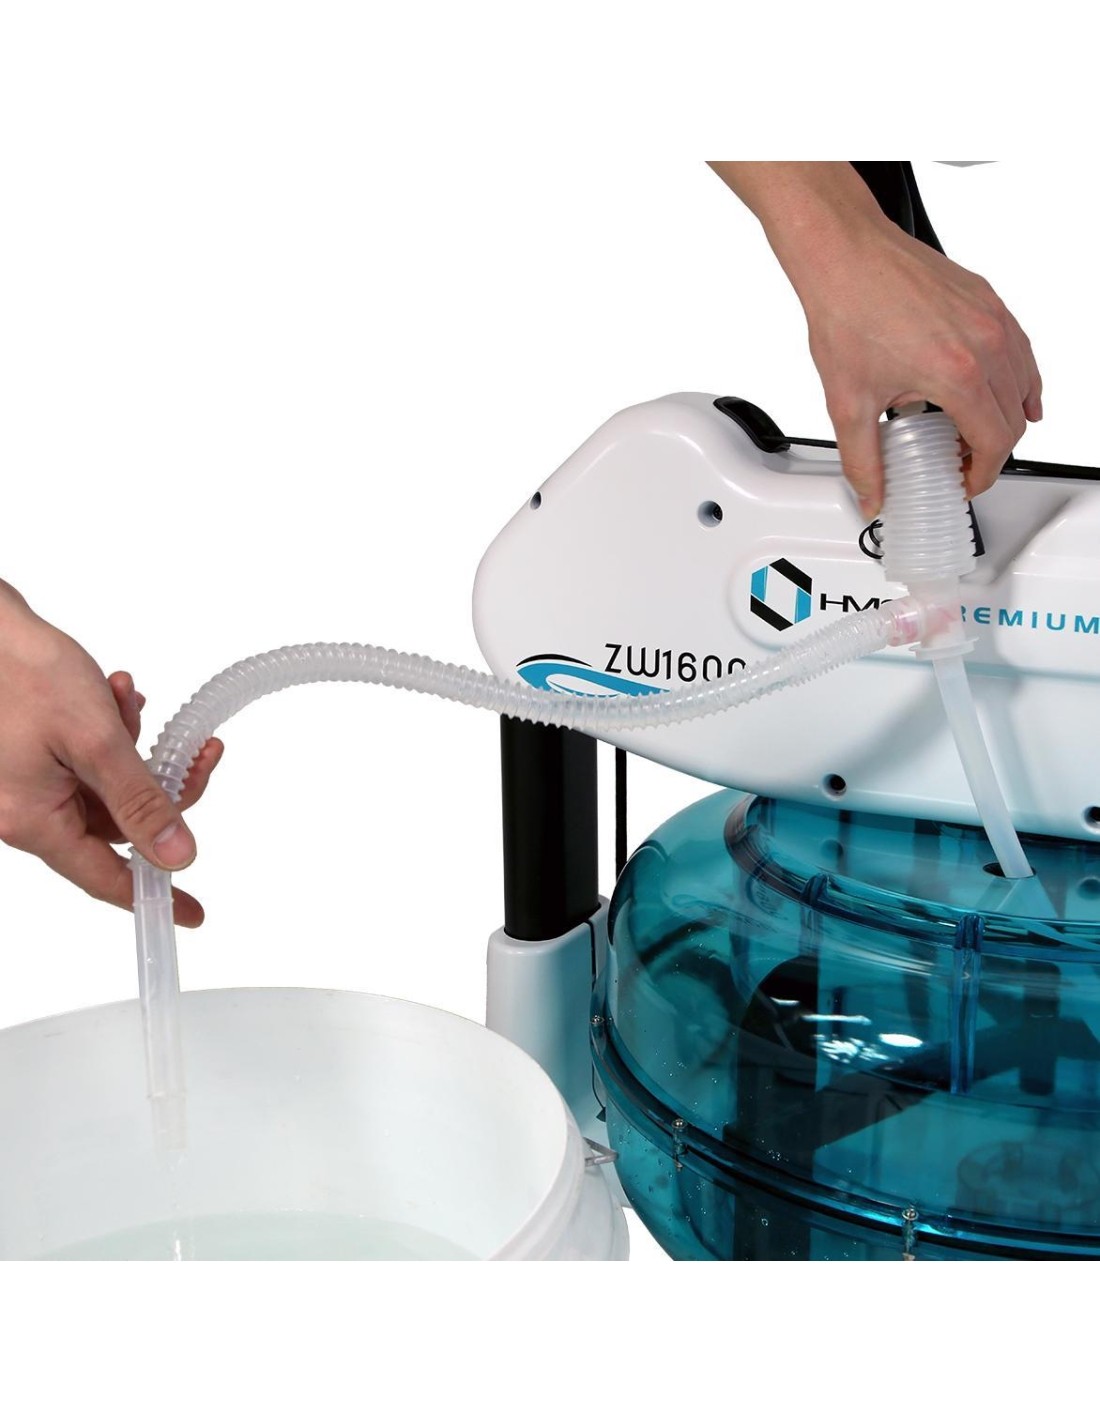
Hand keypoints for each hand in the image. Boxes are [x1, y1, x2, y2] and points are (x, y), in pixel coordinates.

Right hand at [0, 580, 221, 925]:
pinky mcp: (28, 758)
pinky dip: (108, 733)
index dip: (153, 895)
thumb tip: (176, 855)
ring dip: (132, 747)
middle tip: (196, 750)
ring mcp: (25, 784)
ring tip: (126, 699)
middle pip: (116, 824)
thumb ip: (140, 801)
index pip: (105, 878)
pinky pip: (85, 764)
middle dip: (158, 784)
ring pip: (105, 787)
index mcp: (32, 821)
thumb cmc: (22, 673)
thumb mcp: (96, 740)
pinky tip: (114, 695)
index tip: (190, 915)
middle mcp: (23, 811)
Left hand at [708, 162, 1042, 518]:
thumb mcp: (849, 402)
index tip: (966, 481)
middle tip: (963, 463)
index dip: (983, 473)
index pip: (995, 442)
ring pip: (1023, 382)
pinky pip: (1019, 349)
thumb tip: (871, 494)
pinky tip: (1002, 389)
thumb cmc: (847, 310)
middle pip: (1014, 418)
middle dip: (992, 450)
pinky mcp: (987, 298)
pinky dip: (1016, 378)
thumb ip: (862, 460)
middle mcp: (985, 342)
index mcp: (957, 373)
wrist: (843, 254)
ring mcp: (991, 316)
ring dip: (1007, 415)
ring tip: (974, 431)